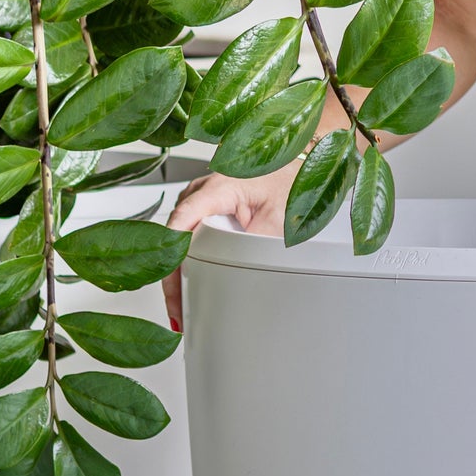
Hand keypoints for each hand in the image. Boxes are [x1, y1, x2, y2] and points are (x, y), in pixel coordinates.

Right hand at [160, 166, 294, 330]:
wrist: (302, 164)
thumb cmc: (292, 180)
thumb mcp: (280, 217)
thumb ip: (257, 244)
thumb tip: (241, 272)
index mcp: (217, 188)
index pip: (180, 228)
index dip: (173, 265)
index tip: (175, 294)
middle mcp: (202, 189)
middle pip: (174, 238)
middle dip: (175, 276)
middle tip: (180, 311)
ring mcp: (201, 195)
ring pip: (178, 238)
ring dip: (181, 269)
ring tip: (183, 302)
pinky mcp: (205, 203)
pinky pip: (189, 233)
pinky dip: (190, 257)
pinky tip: (192, 280)